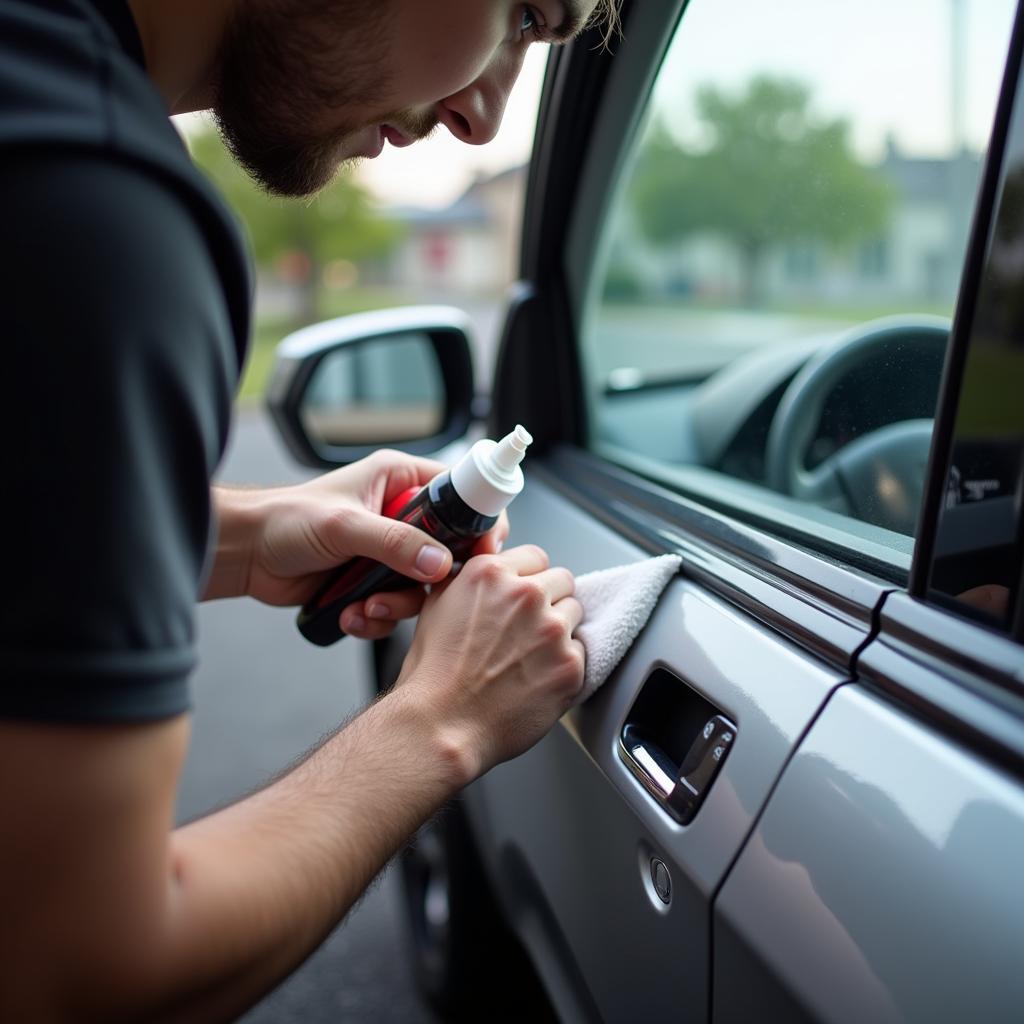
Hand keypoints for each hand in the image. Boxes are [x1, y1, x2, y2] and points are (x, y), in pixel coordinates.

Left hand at [239, 450, 509, 638]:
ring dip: (399, 604)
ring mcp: (389, 550)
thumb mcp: (344, 525)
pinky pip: (396, 605)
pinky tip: (352, 615)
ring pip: (423, 584)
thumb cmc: (285, 520)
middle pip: (450, 547)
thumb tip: (439, 563)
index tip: (484, 554)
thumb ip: (394, 543)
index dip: (478, 522)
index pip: (460, 494)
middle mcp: (401, 514)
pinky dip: (378, 617)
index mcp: (400, 480)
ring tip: (367, 607)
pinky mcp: (374, 581)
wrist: (245, 555)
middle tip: (425, 592)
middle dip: (435, 578)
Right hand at [393, 544, 584, 780]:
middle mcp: (526, 595)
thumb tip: (487, 560)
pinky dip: (564, 664)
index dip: (529, 578)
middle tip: (527, 629)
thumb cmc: (433, 675)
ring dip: (559, 630)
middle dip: (549, 600)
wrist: (442, 725)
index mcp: (491, 574)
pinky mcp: (570, 665)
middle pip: (562, 580)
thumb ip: (466, 576)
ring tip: (530, 656)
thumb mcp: (436, 605)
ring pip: (575, 613)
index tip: (522, 597)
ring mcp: (552, 629)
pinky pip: (581, 652)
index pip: (536, 557)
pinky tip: (536, 678)